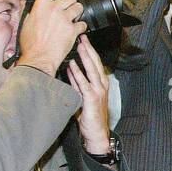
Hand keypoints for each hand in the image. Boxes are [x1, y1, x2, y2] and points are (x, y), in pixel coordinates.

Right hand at [17, 0, 84, 76]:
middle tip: (68, 6)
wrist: (39, 58)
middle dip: (71, 1)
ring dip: (77, 12)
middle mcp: (54, 10)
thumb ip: (28, 11)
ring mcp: (65, 19)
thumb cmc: (31, 45)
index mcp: (41, 6)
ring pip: (79, 7)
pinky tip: (76, 29)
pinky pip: (83, 24)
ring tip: (73, 17)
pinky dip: (81, 27)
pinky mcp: (73, 30)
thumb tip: (27, 4)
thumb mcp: (24, 23)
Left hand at [66, 36, 111, 154]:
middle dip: (89, 49)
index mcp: (101, 84)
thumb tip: (70, 70)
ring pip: (92, 70)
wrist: (97, 133)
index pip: (96, 64)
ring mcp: (98, 91)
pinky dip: (78, 74)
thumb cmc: (90, 116)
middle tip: (82, 37)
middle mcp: (102, 85)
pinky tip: (72, 65)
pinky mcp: (92, 99)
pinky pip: (84, 83)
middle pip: (95, 63)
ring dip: (85, 57)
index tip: (84, 41)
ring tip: (79, 46)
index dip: (90, 52)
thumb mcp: (83, 96)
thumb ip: (77, 83)